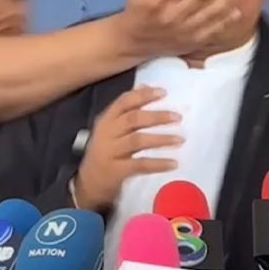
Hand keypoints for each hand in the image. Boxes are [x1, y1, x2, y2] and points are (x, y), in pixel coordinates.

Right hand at [73, 87, 183, 211]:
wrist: (88, 183)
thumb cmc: (106, 151)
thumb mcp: (112, 128)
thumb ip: (127, 109)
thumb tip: (146, 87)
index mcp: (106, 120)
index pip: (124, 102)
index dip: (143, 96)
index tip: (163, 92)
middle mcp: (107, 134)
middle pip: (133, 120)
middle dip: (157, 117)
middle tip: (178, 117)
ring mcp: (110, 152)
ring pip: (137, 141)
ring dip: (161, 139)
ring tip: (180, 139)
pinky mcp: (116, 171)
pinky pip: (140, 165)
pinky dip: (158, 163)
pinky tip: (173, 163)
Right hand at [118, 0, 245, 56]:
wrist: (135, 42)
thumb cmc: (137, 7)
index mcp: (158, 0)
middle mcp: (172, 16)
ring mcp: (184, 31)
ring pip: (209, 13)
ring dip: (227, 0)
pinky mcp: (191, 42)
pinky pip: (211, 32)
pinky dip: (225, 22)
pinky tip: (237, 11)